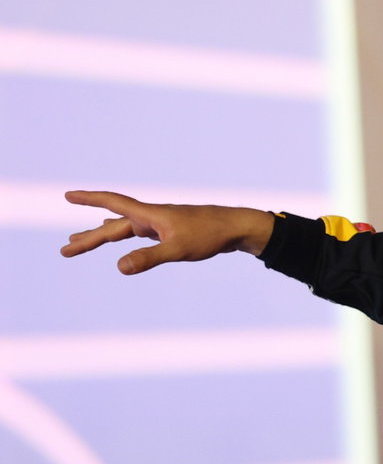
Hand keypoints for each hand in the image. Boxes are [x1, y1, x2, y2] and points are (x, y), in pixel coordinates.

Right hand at [60, 190, 275, 274]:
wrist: (237, 228)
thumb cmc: (210, 236)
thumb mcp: (178, 250)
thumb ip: (149, 258)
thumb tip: (119, 268)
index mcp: (150, 215)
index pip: (112, 203)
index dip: (89, 199)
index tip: (67, 195)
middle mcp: (151, 217)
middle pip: (112, 226)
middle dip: (88, 238)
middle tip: (66, 251)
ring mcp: (160, 223)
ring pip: (123, 229)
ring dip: (101, 236)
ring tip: (78, 242)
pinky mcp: (169, 230)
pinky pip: (137, 233)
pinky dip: (122, 236)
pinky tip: (118, 239)